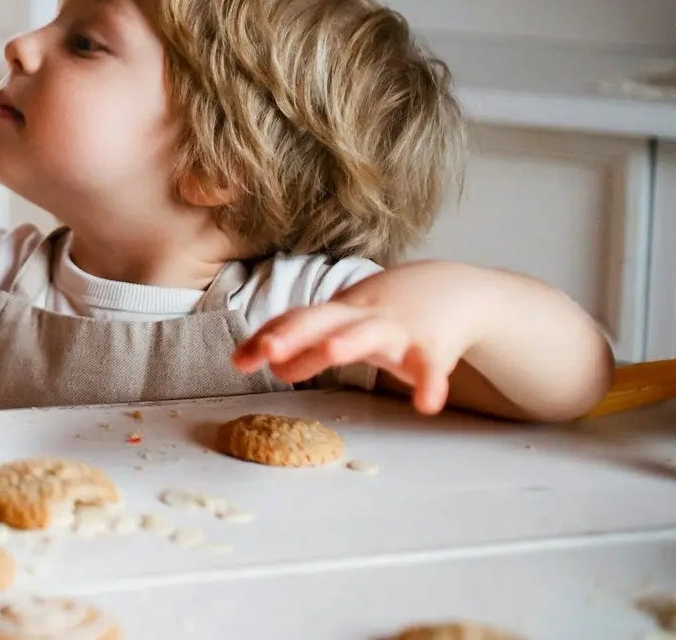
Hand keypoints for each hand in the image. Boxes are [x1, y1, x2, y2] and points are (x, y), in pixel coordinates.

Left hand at [231, 262, 491, 413]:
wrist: (455, 288)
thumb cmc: (387, 312)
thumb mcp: (344, 323)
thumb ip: (306, 344)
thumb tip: (266, 364)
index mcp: (336, 313)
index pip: (294, 321)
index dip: (267, 338)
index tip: (238, 362)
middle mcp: (361, 316)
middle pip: (322, 320)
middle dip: (293, 334)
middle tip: (268, 351)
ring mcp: (398, 328)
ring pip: (370, 332)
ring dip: (350, 340)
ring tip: (331, 352)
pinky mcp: (434, 345)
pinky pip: (432, 366)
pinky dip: (430, 383)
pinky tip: (426, 405)